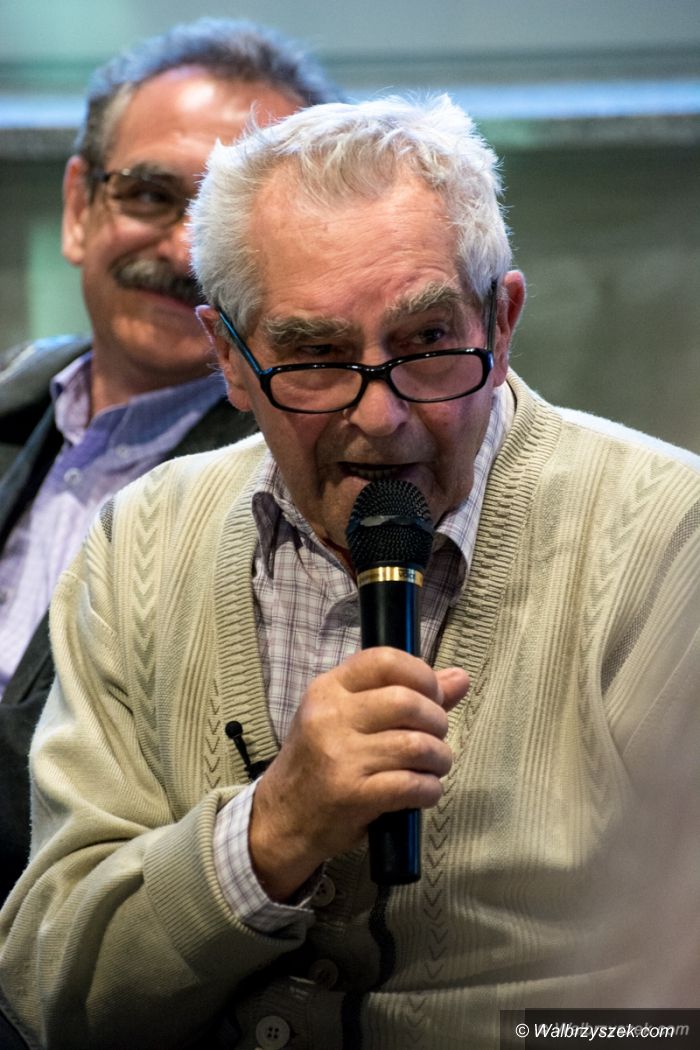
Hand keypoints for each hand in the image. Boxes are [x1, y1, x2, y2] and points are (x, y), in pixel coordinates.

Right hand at [249, 648, 468, 899]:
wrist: (282, 819)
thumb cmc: (319, 762)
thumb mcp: (347, 718)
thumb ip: (403, 693)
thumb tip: (460, 678)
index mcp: (329, 689)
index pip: (384, 660)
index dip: (422, 675)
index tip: (432, 697)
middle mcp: (331, 717)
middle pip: (407, 702)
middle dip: (437, 721)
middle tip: (435, 737)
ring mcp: (340, 756)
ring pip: (416, 744)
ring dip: (439, 758)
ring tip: (434, 766)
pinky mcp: (352, 794)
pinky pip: (411, 784)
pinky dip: (429, 789)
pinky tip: (424, 791)